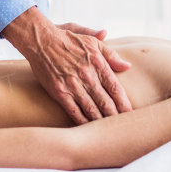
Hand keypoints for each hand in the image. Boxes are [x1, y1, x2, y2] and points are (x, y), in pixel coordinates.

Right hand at [0, 7, 132, 123]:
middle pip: (106, 102)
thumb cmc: (67, 40)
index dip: (124, 103)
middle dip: (115, 116)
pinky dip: (82, 122)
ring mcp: (72, 85)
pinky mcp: (59, 92)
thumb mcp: (91, 41)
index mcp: (97, 63)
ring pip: (91, 109)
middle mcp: (86, 75)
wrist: (41, 40)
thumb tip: (127, 66)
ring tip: (108, 131)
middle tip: (121, 127)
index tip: (130, 114)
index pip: (115, 88)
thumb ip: (111, 54)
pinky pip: (74, 111)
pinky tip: (88, 129)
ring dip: (101, 122)